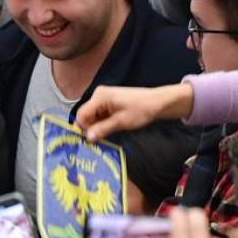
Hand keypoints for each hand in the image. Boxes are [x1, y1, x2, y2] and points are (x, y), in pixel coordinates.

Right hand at [76, 83, 193, 142]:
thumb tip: (87, 138)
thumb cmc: (141, 110)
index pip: (81, 114)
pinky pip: (99, 115)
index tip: (88, 142)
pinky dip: (102, 124)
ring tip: (104, 137)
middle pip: (86, 115)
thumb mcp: (121, 122)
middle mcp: (98, 95)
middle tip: (96, 142)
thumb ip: (102, 129)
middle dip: (90, 129)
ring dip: (97, 127)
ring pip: (92, 117)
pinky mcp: (108, 103)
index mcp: (99, 97)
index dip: (82, 129)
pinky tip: (108, 131)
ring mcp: (103, 99)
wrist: (156, 103)